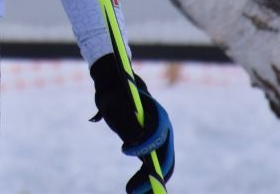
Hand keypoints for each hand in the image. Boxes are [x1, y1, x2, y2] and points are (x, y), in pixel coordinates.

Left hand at [90, 53, 174, 187]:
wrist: (119, 94)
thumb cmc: (117, 98)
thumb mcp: (116, 104)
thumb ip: (126, 118)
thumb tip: (137, 137)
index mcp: (158, 115)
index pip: (157, 135)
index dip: (143, 145)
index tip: (124, 150)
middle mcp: (164, 130)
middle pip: (163, 156)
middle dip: (152, 175)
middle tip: (134, 190)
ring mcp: (160, 141)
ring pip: (160, 165)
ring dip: (150, 181)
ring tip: (132, 192)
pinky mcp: (153, 149)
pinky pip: (153, 167)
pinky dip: (146, 178)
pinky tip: (136, 190)